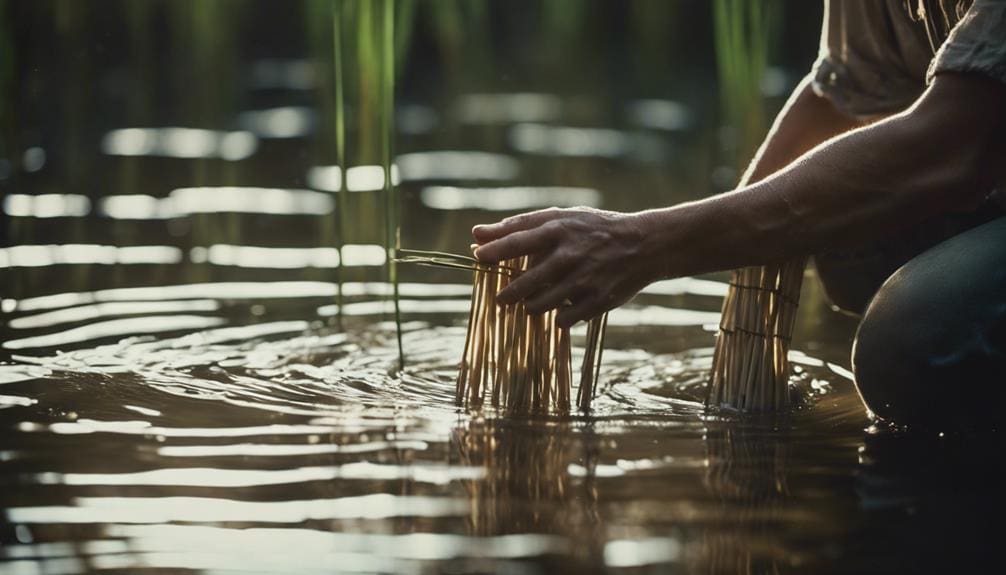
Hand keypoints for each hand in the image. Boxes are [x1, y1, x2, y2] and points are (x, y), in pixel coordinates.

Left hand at [472, 207, 658, 326]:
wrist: (643, 244)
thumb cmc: (592, 229)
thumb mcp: (559, 219)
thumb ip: (518, 226)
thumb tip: (475, 234)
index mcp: (558, 230)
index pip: (516, 242)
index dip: (493, 252)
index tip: (478, 258)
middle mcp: (569, 255)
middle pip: (525, 284)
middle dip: (507, 294)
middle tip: (501, 298)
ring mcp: (584, 280)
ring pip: (540, 306)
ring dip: (530, 307)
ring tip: (531, 302)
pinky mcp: (597, 301)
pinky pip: (563, 320)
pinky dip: (558, 317)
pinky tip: (561, 308)